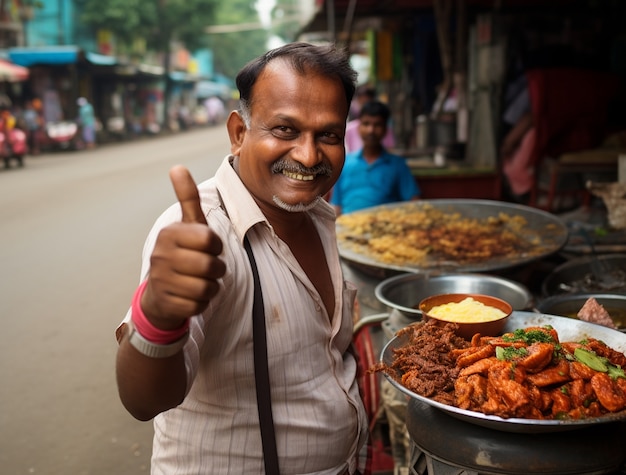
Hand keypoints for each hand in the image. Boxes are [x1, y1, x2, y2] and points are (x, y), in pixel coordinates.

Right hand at [141, 166, 225, 329]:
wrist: (159, 294)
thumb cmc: (180, 254)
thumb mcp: (186, 226)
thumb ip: (187, 199)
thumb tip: (177, 167)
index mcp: (170, 235)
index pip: (210, 239)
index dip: (216, 246)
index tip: (209, 247)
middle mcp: (162, 257)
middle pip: (211, 266)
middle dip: (217, 269)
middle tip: (208, 268)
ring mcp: (162, 282)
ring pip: (208, 287)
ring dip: (211, 287)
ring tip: (200, 281)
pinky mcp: (167, 304)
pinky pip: (200, 305)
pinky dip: (203, 303)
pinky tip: (191, 296)